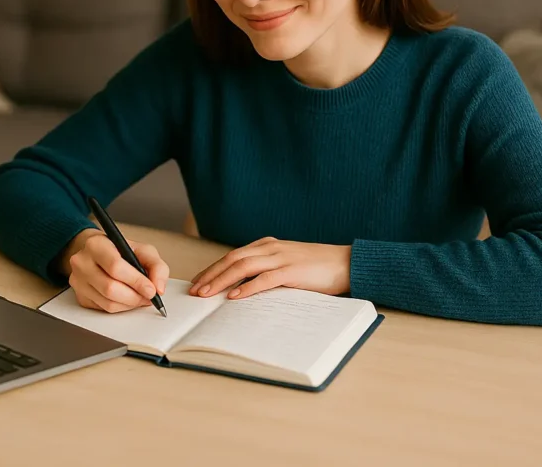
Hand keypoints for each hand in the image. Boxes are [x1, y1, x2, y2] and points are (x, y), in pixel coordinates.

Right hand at [63, 229, 169, 313]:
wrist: (97, 253)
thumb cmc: (119, 250)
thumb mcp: (142, 250)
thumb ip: (156, 266)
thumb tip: (158, 288)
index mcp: (96, 244)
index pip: (115, 266)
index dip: (136, 281)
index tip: (151, 290)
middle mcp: (82, 262)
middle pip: (110, 288)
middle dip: (135, 296)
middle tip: (148, 296)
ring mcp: (78, 281)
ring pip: (108, 303)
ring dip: (129, 304)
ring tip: (140, 297)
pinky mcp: (80, 296)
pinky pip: (104, 309)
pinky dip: (121, 307)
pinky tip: (126, 298)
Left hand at [189, 237, 350, 299]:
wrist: (346, 263)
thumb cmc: (318, 268)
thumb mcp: (288, 265)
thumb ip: (268, 271)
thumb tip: (243, 288)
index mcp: (268, 245)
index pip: (233, 256)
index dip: (213, 268)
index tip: (198, 281)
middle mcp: (271, 248)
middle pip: (232, 259)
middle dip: (210, 275)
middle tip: (194, 290)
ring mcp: (281, 257)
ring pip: (242, 267)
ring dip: (221, 281)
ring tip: (207, 294)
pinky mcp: (292, 270)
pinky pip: (264, 278)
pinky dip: (247, 287)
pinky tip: (234, 296)